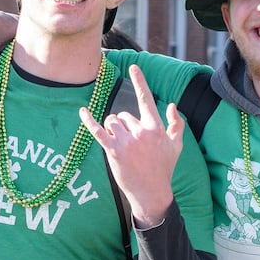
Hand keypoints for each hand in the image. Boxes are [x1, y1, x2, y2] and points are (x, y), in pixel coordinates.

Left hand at [79, 64, 181, 226]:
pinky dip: (89, 121)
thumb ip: (176, 124)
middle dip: (123, 126)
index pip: (146, 100)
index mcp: (155, 128)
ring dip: (113, 130)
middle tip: (131, 145)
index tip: (134, 66)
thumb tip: (172, 105)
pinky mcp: (113, 152)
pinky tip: (82, 111)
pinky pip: (98, 132)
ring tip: (121, 146)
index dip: (140, 82)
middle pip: (123, 115)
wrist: (152, 193)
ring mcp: (126, 142)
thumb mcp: (176, 146)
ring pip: (111, 122)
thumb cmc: (164, 168)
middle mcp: (140, 132)